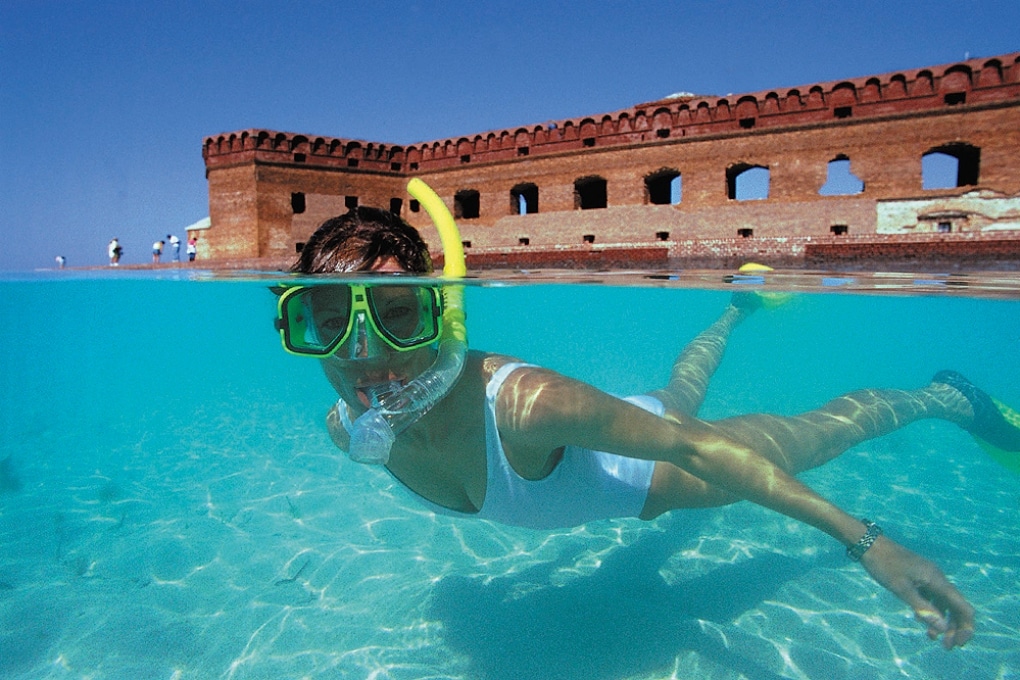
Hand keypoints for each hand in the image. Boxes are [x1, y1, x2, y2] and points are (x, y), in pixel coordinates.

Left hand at [859, 537, 973, 648]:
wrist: (869, 544)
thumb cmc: (884, 565)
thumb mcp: (902, 589)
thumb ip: (923, 608)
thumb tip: (944, 629)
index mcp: (937, 580)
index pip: (963, 607)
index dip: (966, 628)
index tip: (958, 644)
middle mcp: (937, 578)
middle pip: (955, 607)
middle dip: (953, 628)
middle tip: (946, 646)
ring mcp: (928, 577)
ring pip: (942, 603)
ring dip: (940, 620)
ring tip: (931, 637)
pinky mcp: (919, 577)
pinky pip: (931, 596)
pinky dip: (929, 609)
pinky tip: (918, 617)